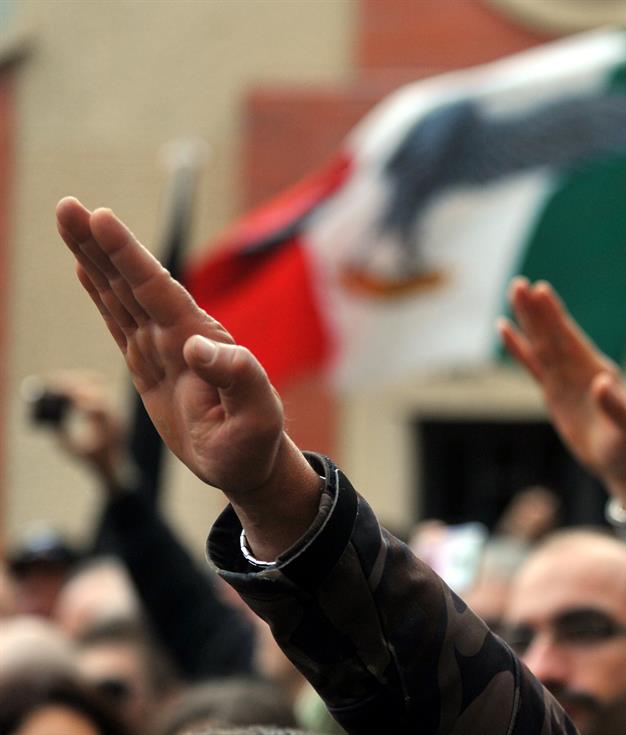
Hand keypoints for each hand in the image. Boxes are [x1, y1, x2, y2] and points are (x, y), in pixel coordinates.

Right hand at [55, 197, 318, 557]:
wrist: (248, 463)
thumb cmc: (254, 442)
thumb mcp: (255, 419)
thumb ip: (237, 379)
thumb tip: (196, 344)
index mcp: (198, 342)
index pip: (157, 291)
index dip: (128, 256)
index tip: (101, 218)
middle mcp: (177, 335)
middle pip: (131, 282)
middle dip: (100, 244)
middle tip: (67, 205)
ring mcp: (161, 347)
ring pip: (120, 294)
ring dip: (93, 258)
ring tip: (68, 218)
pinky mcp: (148, 363)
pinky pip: (118, 320)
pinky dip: (100, 292)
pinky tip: (85, 267)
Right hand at [499, 278, 625, 509]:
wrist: (623, 461)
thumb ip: (618, 407)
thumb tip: (604, 382)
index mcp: (597, 372)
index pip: (570, 339)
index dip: (555, 317)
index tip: (542, 291)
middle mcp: (580, 369)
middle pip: (552, 335)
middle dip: (537, 311)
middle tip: (519, 284)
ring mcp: (565, 379)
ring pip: (541, 344)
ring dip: (528, 320)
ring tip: (514, 292)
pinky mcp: (554, 393)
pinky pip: (532, 366)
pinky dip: (518, 348)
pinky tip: (505, 329)